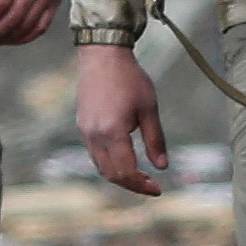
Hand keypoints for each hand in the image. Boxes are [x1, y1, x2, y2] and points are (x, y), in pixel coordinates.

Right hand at [75, 40, 169, 195]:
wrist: (102, 55)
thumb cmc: (130, 79)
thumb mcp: (149, 108)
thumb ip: (155, 139)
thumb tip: (163, 166)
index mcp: (112, 132)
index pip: (126, 171)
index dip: (142, 185)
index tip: (158, 189)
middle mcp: (94, 136)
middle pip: (111, 174)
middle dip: (132, 184)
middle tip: (151, 186)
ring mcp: (85, 131)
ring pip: (101, 166)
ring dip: (120, 176)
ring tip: (140, 175)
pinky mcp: (82, 126)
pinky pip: (95, 154)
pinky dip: (110, 163)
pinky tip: (125, 158)